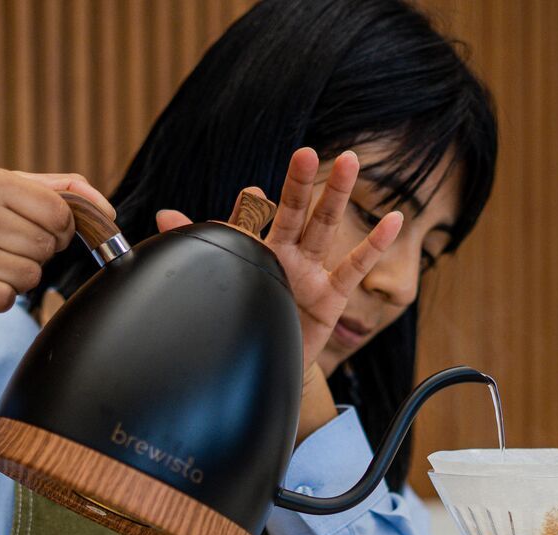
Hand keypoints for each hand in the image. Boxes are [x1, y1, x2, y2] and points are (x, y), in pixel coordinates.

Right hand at [0, 165, 112, 323]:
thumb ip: (55, 191)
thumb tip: (107, 209)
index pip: (60, 212)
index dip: (61, 230)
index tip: (42, 233)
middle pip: (46, 246)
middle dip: (34, 254)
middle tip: (2, 249)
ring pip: (29, 276)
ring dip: (15, 278)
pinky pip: (5, 300)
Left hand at [154, 148, 401, 440]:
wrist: (263, 360)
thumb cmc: (243, 315)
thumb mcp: (220, 280)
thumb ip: (199, 245)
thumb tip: (164, 215)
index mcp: (255, 248)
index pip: (254, 220)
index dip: (251, 209)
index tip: (251, 195)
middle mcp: (286, 254)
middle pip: (294, 211)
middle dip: (300, 183)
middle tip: (305, 152)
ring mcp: (311, 271)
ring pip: (325, 226)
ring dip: (337, 195)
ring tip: (350, 162)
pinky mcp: (332, 296)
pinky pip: (356, 266)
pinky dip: (375, 244)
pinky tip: (393, 219)